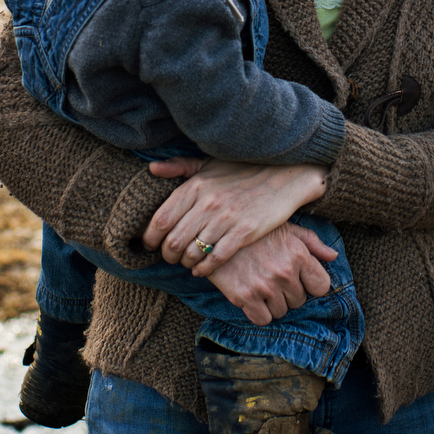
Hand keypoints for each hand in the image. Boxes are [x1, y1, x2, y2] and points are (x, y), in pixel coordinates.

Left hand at [142, 160, 327, 275]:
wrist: (283, 176)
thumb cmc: (242, 171)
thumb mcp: (209, 164)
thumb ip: (180, 167)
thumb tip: (152, 169)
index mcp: (195, 186)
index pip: (160, 220)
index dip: (150, 238)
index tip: (151, 244)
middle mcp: (207, 203)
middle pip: (173, 241)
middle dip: (167, 255)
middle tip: (169, 258)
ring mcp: (226, 218)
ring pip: (192, 252)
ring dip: (185, 262)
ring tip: (186, 262)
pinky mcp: (245, 232)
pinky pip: (216, 258)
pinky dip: (204, 268)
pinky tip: (202, 269)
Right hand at [206, 223, 336, 324]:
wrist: (215, 232)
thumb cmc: (255, 230)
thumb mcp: (287, 227)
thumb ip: (312, 243)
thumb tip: (333, 256)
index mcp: (298, 254)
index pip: (321, 286)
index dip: (311, 284)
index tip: (300, 279)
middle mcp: (284, 272)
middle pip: (299, 301)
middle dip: (289, 293)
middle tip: (273, 278)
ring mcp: (264, 286)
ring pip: (281, 312)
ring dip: (273, 303)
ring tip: (261, 285)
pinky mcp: (244, 297)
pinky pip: (263, 319)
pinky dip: (259, 312)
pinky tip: (252, 297)